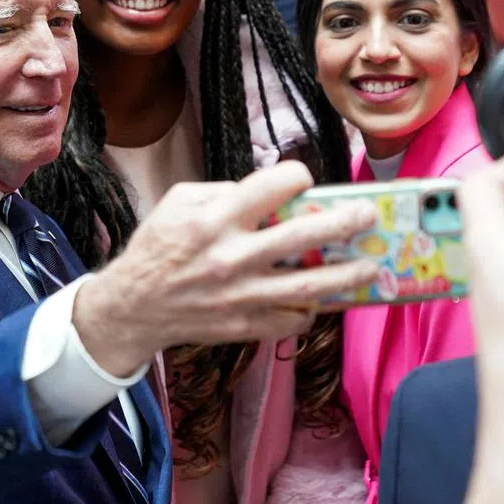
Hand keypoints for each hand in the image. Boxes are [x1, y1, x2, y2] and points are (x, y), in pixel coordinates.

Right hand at [74, 161, 379, 375]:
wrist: (133, 306)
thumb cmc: (158, 248)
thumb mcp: (178, 201)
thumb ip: (223, 191)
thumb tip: (268, 193)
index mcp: (215, 218)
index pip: (274, 186)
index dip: (296, 178)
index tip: (303, 182)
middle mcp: (232, 256)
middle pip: (303, 236)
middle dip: (345, 222)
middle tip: (369, 215)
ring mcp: (241, 295)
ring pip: (308, 285)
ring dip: (346, 274)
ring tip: (370, 263)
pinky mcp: (244, 325)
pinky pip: (291, 320)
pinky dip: (311, 310)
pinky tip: (320, 299)